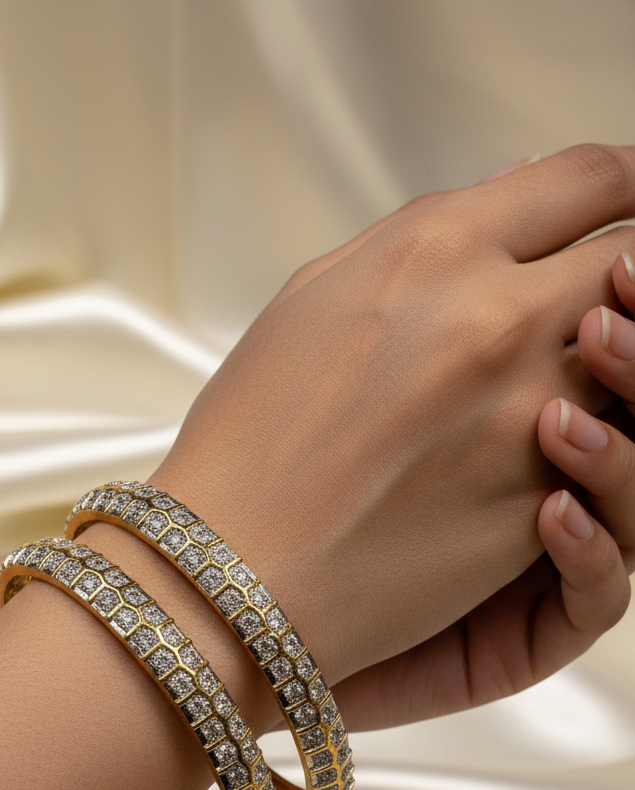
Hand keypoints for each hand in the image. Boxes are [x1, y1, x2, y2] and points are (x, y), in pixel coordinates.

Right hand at [152, 145, 634, 688]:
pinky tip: (553, 453)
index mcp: (433, 252)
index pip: (585, 180)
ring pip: (633, 363)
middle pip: (632, 264)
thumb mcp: (312, 302)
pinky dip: (597, 448)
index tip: (627, 200)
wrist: (229, 574)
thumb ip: (418, 242)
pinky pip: (610, 457)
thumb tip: (500, 201)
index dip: (623, 185)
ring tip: (577, 383)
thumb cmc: (249, 448)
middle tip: (614, 299)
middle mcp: (494, 321)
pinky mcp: (537, 504)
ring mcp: (526, 416)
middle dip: (633, 278)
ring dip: (617, 367)